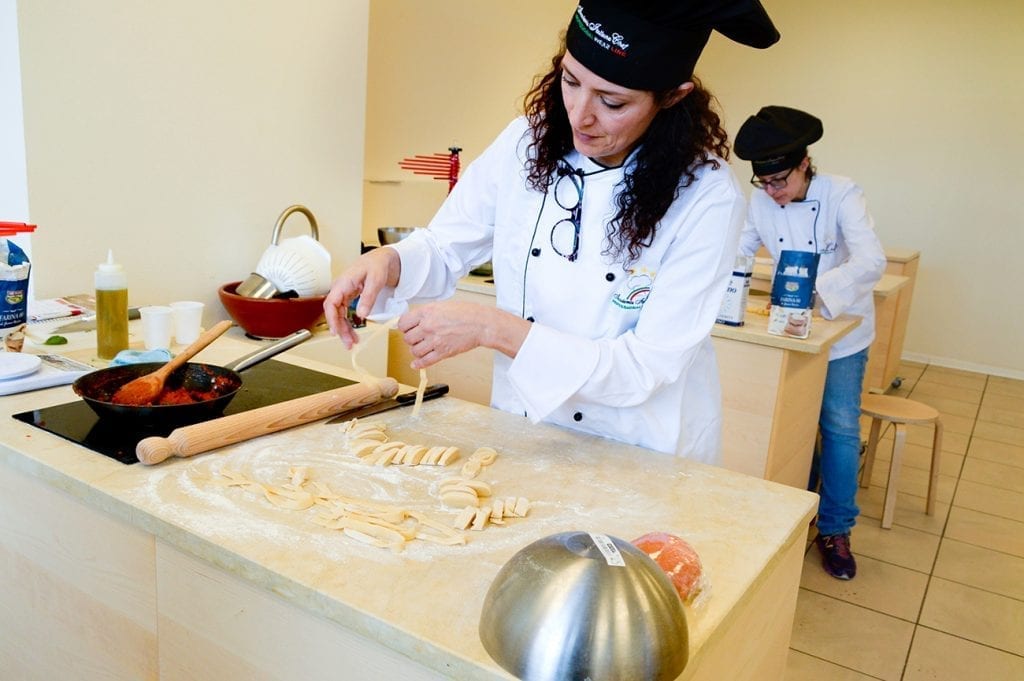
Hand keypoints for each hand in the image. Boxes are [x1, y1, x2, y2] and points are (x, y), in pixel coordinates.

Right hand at [323, 247, 400, 347]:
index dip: (332, 319)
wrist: (383, 259)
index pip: (331, 303)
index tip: (336, 332)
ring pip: (339, 315)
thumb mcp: (376, 280)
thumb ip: (368, 297)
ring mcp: (344, 293)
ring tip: (352, 342)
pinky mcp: (350, 297)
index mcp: (343, 282)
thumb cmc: (378, 264)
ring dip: (344, 329)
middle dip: (339, 329)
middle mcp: (341, 288)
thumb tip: (362, 314)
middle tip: (348, 343)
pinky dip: (349, 324)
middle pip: (334, 312)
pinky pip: (345, 313)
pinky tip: (353, 333)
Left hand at [398, 301, 532, 369]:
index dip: (405, 327)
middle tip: (418, 338)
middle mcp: (428, 327)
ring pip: (414, 351)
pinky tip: (417, 364)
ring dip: (417, 350)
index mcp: (426, 313)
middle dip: (412, 339)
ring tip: (423, 347)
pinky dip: (419, 364)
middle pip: (408, 339)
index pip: (403, 323)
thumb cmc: (466, 313)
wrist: (481, 324)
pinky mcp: (443, 352)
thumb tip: (413, 321)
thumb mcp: (441, 306)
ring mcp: (435, 341)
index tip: (408, 329)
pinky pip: (425, 362)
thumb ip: (425, 313)